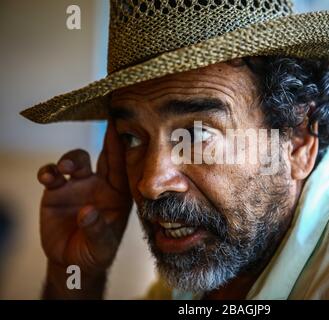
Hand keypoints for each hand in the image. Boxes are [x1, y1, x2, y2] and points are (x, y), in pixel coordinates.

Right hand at [37, 121, 131, 297]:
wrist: (71, 262)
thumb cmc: (95, 252)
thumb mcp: (101, 246)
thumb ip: (97, 229)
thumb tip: (87, 212)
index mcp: (119, 194)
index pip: (124, 167)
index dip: (125, 147)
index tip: (127, 125)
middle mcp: (101, 184)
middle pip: (104, 155)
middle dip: (106, 137)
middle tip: (106, 118)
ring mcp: (78, 185)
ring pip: (76, 160)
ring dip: (70, 159)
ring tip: (65, 170)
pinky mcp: (56, 191)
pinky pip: (52, 174)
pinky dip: (49, 172)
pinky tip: (48, 177)